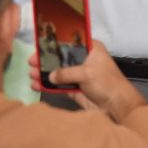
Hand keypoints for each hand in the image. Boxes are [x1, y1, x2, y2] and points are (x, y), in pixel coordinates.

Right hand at [28, 40, 144, 121]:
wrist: (116, 105)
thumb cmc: (106, 82)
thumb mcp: (87, 73)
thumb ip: (67, 73)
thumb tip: (50, 76)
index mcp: (91, 49)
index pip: (71, 42)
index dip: (55, 43)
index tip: (40, 45)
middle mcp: (84, 60)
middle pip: (62, 57)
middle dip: (46, 60)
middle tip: (31, 62)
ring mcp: (79, 75)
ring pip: (59, 72)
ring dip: (45, 73)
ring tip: (31, 74)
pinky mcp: (75, 89)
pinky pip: (59, 85)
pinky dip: (48, 85)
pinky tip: (36, 85)